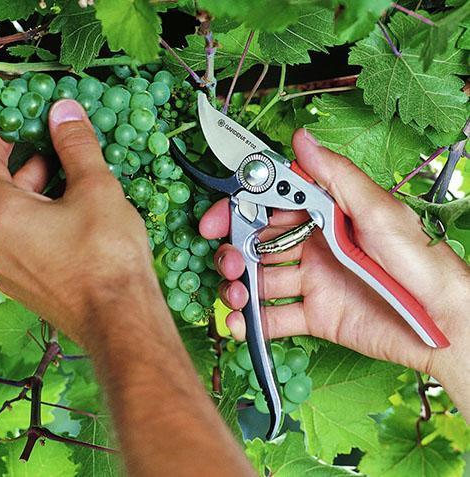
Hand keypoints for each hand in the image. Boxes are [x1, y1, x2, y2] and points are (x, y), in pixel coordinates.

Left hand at [0, 99, 155, 344]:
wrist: (120, 317)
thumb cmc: (107, 255)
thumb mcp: (96, 189)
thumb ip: (76, 146)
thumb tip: (64, 112)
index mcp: (4, 216)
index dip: (1, 142)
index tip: (15, 131)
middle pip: (5, 196)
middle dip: (33, 173)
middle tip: (62, 161)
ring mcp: (12, 273)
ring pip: (19, 225)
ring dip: (41, 203)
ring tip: (77, 195)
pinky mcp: (30, 291)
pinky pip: (30, 250)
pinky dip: (46, 231)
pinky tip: (78, 230)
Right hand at [199, 129, 469, 387]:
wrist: (443, 321)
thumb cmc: (419, 260)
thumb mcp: (377, 210)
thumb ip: (335, 176)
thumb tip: (301, 138)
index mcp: (324, 216)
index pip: (270, 206)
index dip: (237, 210)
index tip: (214, 221)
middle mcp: (313, 246)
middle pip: (258, 244)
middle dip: (234, 251)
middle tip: (229, 263)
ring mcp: (312, 281)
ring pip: (260, 280)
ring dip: (239, 287)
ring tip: (237, 297)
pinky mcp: (315, 315)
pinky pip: (275, 317)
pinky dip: (253, 322)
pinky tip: (240, 324)